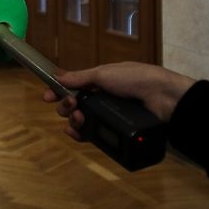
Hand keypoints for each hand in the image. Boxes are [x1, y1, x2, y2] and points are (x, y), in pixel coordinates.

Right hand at [43, 62, 194, 139]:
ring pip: (82, 121)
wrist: (162, 98)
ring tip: (79, 119)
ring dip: (73, 120)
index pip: (73, 87)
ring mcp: (108, 115)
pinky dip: (81, 135)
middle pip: (74, 105)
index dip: (59, 91)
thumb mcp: (104, 73)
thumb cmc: (133, 79)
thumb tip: (57, 76)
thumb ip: (80, 77)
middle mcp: (102, 98)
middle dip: (66, 106)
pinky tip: (76, 134)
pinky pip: (93, 134)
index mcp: (99, 81)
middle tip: (71, 106)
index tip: (46, 97)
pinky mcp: (114, 131)